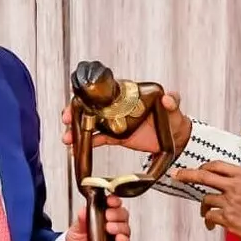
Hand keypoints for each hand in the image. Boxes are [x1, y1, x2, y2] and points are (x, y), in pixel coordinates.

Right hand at [60, 91, 191, 153]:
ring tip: (67, 139)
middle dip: (76, 111)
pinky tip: (76, 150)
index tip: (78, 99)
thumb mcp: (175, 108)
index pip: (106, 90)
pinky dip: (88, 143)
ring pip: (92, 123)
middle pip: (93, 106)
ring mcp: (116, 121)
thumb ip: (173, 101)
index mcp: (129, 94)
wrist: (176, 138)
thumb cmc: (174, 117)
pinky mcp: (117, 136)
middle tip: (65, 119)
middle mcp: (119, 106)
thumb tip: (168, 98)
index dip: (91, 94)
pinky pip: (99, 138)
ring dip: (78, 129)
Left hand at [64, 194, 130, 240]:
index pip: (113, 204)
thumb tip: (83, 211)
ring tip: (109, 228)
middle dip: (116, 213)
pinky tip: (118, 239)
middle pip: (123, 214)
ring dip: (119, 226)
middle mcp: (112, 224)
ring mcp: (116, 236)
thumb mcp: (76, 229)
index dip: (114, 201)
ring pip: (126, 228)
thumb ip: (81, 220)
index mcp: (103, 215)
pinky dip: (123, 240)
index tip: (110, 201)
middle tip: (108, 215)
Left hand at [171, 161, 240, 240]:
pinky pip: (210, 216)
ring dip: (204, 208)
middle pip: (203, 176)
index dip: (203, 167)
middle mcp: (236, 186)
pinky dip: (208, 221)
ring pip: (206, 199)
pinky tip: (211, 226)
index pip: (217, 165)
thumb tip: (229, 185)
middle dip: (186, 175)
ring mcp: (230, 201)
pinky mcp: (228, 218)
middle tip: (176, 176)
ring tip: (207, 215)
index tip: (196, 170)